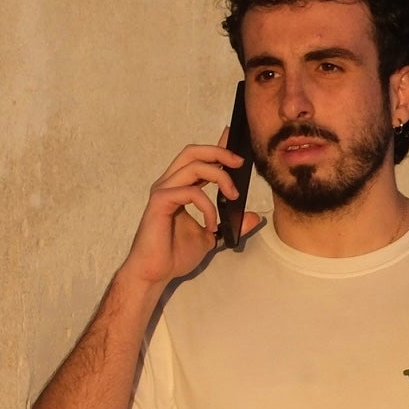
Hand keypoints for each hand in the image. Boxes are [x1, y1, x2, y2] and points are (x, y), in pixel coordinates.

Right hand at [122, 133, 258, 287]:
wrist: (156, 273)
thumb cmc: (176, 254)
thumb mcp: (213, 237)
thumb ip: (231, 224)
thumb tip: (252, 216)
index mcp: (180, 187)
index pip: (199, 159)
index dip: (217, 146)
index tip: (234, 136)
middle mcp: (169, 184)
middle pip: (192, 152)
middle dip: (219, 151)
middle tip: (240, 163)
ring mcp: (163, 192)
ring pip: (193, 166)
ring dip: (219, 177)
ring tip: (233, 196)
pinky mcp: (159, 203)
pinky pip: (190, 192)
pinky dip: (207, 206)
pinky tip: (210, 225)